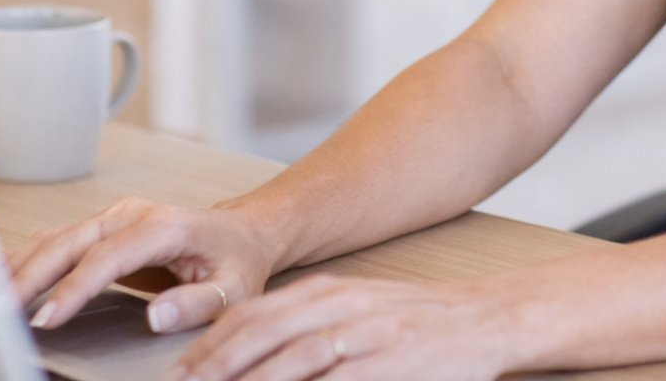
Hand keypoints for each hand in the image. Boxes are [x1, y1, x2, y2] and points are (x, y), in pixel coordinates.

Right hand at [9, 194, 278, 336]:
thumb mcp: (233, 288)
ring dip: (16, 266)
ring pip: (54, 239)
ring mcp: (112, 219)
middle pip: (69, 243)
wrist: (241, 233)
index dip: (74, 289)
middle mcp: (131, 216)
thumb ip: (196, 303)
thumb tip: (156, 316)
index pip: (108, 258)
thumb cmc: (237, 261)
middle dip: (30, 276)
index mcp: (164, 227)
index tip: (48, 318)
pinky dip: (20, 258)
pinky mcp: (99, 230)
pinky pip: (53, 242)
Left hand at [167, 271, 517, 380]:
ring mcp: (365, 337)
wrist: (485, 318)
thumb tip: (255, 358)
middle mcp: (340, 307)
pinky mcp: (389, 366)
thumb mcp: (358, 309)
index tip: (180, 374)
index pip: (253, 315)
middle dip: (215, 368)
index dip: (210, 346)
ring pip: (293, 361)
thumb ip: (310, 326)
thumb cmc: (417, 321)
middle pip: (261, 336)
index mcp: (328, 292)